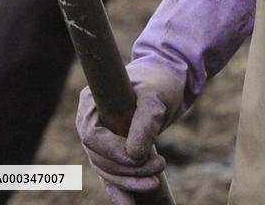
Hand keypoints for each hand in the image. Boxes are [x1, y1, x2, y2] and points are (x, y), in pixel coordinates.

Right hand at [75, 0, 256, 202]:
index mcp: (96, 100)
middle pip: (100, 156)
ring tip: (156, 181)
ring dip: (128, 183)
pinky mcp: (115, 146)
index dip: (115, 152)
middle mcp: (92, 117)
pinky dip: (123, 192)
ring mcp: (101, 133)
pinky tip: (138, 203)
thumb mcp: (164, 91)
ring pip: (106, 170)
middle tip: (161, 165)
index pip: (93, 136)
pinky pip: (112, 176)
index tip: (145, 156)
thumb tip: (140, 147)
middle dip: (129, 168)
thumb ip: (151, 114)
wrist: (171, 73)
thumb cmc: (167, 76)